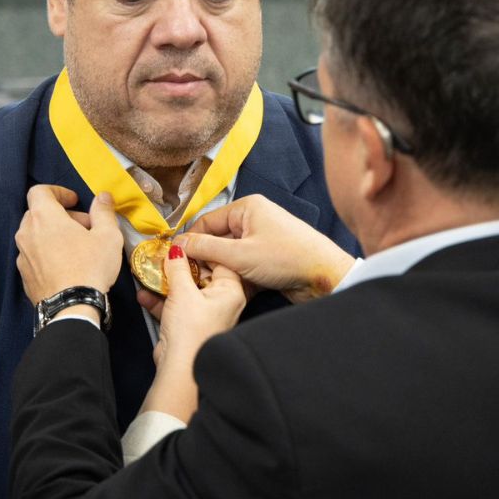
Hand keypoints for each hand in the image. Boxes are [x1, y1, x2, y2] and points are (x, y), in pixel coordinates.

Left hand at [14, 186, 123, 305]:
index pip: (39, 191)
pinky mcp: (23, 276)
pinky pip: (34, 256)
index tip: (74, 201)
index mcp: (44, 217)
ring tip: (77, 248)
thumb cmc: (90, 266)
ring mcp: (22, 256)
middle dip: (61, 215)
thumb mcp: (107, 236)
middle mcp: (26, 234)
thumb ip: (103, 212)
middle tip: (84, 227)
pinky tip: (66, 267)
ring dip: (53, 235)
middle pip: (38, 213)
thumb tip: (103, 196)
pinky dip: (47, 253)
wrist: (71, 308)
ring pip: (35, 236)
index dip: (57, 191)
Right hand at [140, 245, 246, 421]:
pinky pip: (175, 306)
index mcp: (231, 291)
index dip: (200, 248)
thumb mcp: (183, 291)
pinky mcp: (189, 326)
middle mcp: (222, 302)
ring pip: (185, 290)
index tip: (182, 240)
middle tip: (163, 254)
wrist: (181, 371)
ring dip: (166, 283)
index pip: (219, 259)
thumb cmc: (192, 333)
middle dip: (179, 265)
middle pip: (200, 274)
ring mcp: (205, 315)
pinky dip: (160, 300)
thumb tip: (177, 249)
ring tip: (149, 271)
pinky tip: (144, 294)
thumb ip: (178, 266)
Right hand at [177, 194, 354, 302]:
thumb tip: (180, 244)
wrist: (324, 277)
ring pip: (229, 256)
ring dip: (221, 272)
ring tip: (210, 285)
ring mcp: (262, 241)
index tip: (175, 257)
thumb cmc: (290, 257)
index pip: (207, 221)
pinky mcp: (268, 260)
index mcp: (248, 208)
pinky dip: (236, 279)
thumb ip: (206, 248)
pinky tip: (230, 291)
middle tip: (191, 276)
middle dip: (206, 259)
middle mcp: (255, 221)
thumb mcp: (240, 254)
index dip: (190, 240)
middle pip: (217, 240)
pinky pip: (243, 267)